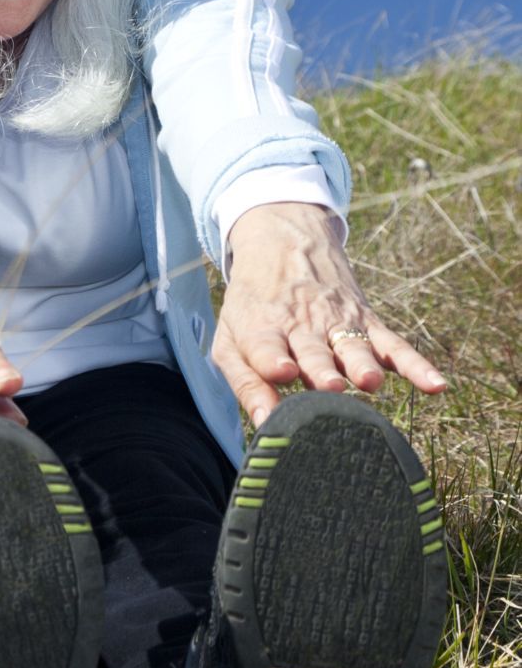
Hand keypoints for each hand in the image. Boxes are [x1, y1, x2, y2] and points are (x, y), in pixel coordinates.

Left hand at [213, 201, 444, 425]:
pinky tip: (435, 384)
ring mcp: (337, 323)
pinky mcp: (366, 321)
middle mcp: (301, 325)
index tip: (282, 372)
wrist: (284, 244)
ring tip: (369, 382)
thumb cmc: (254, 304)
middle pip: (313, 351)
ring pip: (353, 347)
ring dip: (362, 365)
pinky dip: (415, 365)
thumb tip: (263, 423)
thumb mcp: (233, 336)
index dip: (271, 359)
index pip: (264, 344)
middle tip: (328, 386)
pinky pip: (394, 346)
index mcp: (262, 326)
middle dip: (322, 370)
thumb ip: (246, 381)